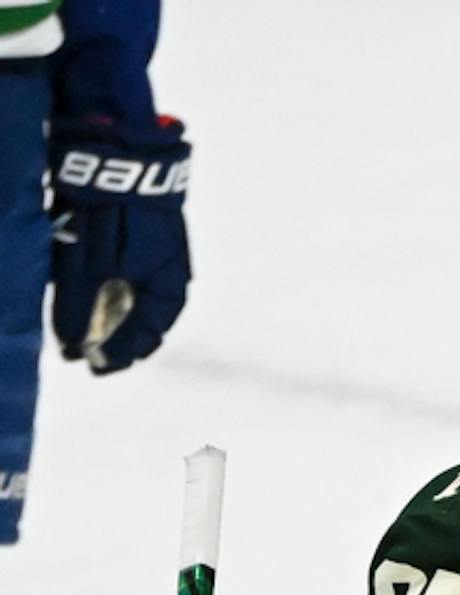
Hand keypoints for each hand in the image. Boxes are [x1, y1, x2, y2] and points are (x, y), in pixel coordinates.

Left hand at [49, 114, 191, 373]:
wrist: (116, 145)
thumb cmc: (113, 210)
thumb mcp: (90, 264)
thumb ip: (80, 306)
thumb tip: (72, 346)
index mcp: (168, 285)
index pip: (149, 333)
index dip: (122, 353)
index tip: (96, 367)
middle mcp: (164, 269)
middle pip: (137, 313)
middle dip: (110, 333)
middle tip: (82, 351)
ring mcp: (148, 244)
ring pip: (124, 288)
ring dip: (100, 307)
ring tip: (73, 320)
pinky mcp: (129, 223)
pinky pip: (114, 263)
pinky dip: (96, 279)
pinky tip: (76, 281)